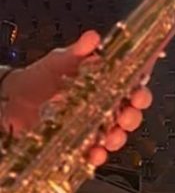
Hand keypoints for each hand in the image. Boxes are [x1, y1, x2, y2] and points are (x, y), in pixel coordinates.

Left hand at [1, 32, 152, 166]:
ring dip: (118, 138)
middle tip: (126, 115)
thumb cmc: (41, 78)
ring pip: (117, 136)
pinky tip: (95, 152)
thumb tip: (93, 37)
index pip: (133, 89)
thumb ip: (78, 51)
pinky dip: (98, 155)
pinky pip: (96, 153)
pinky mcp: (81, 144)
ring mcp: (94, 128)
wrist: (15, 98)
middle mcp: (105, 108)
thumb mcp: (59, 61)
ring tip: (111, 136)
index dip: (140, 92)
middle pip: (130, 115)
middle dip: (132, 117)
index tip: (138, 93)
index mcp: (107, 84)